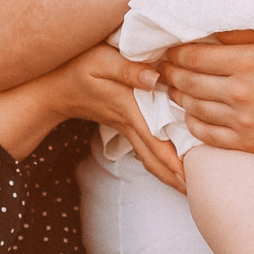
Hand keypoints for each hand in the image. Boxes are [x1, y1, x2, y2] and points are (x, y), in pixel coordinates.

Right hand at [30, 41, 187, 191]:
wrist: (53, 88)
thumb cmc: (77, 68)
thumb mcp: (101, 61)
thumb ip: (128, 69)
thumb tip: (156, 78)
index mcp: (129, 108)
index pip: (154, 140)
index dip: (173, 160)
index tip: (192, 178)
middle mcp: (130, 123)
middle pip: (155, 158)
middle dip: (176, 176)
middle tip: (200, 192)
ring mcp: (126, 127)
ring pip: (149, 157)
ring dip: (168, 173)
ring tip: (190, 187)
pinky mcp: (124, 125)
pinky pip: (144, 149)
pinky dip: (159, 161)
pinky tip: (171, 166)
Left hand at [153, 32, 253, 157]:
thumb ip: (242, 34)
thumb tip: (208, 24)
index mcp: (247, 62)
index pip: (192, 55)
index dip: (174, 52)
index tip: (168, 49)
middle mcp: (240, 92)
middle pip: (187, 82)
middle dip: (170, 74)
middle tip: (163, 68)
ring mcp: (243, 122)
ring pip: (193, 109)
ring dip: (178, 98)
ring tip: (174, 89)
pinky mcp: (249, 143)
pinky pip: (207, 136)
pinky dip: (193, 124)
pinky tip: (192, 116)